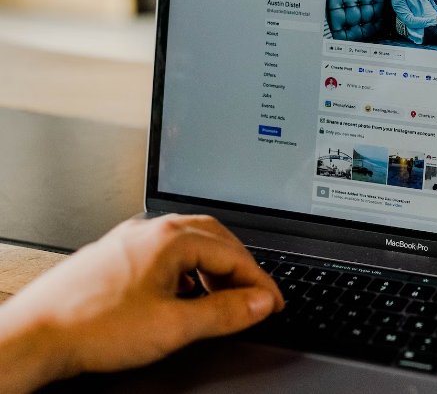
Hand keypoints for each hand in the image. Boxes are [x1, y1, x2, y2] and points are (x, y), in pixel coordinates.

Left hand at [0, 215, 281, 391]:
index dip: (260, 282)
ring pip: (189, 244)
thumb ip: (225, 312)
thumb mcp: (174, 326)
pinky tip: (181, 297)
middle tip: (255, 297)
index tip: (273, 303)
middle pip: (215, 239)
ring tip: (221, 300)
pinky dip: (186, 271)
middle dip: (240, 268)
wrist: (34, 335)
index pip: (234, 254)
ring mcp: (130, 240)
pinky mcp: (114, 255)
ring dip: (213, 269)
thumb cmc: (92, 328)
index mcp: (171, 238)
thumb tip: (260, 302)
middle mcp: (151, 230)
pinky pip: (164, 253)